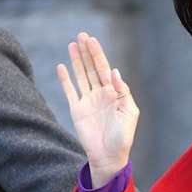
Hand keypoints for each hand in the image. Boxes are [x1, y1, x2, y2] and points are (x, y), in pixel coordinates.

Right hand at [56, 32, 138, 188]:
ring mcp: (88, 101)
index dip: (98, 55)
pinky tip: (62, 66)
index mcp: (115, 94)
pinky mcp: (77, 109)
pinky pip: (70, 91)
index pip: (105, 69)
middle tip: (82, 35)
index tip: (92, 40)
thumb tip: (113, 71)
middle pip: (92, 68)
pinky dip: (65, 79)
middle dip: (88, 52)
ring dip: (77, 61)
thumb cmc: (123, 136)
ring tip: (72, 44)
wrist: (109, 156)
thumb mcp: (129, 112)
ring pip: (81, 76)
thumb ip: (122, 91)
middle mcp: (101, 94)